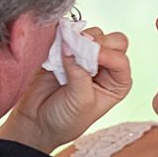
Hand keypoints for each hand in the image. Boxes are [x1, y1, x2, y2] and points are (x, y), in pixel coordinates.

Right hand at [0, 28, 130, 151]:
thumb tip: (74, 45)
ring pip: (92, 35)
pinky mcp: (68, 51)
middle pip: (112, 42)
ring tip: (66, 54)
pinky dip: (65, 37)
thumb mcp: (81, 101)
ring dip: (79, 40)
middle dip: (97, 43)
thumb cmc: (66, 119)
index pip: (120, 59)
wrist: (37, 121)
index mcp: (117, 83)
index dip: (106, 54)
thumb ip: (80, 72)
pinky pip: (70, 35)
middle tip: (80, 49)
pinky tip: (59, 48)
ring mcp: (86, 58)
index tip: (90, 55)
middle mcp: (105, 68)